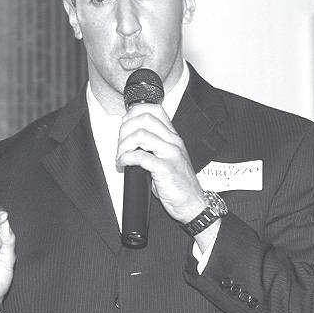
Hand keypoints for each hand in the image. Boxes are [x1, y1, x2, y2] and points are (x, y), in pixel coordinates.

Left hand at [116, 103, 205, 223]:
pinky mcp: (166, 169)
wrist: (193, 203)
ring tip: (121, 156)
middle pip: (144, 119)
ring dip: (124, 145)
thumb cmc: (178, 183)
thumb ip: (152, 145)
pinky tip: (123, 164)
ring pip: (141, 135)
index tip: (125, 124)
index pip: (154, 110)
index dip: (134, 113)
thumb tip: (129, 138)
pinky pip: (141, 157)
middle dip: (125, 129)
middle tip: (121, 144)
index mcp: (172, 137)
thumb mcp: (167, 157)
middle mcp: (172, 142)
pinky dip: (126, 158)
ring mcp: (170, 154)